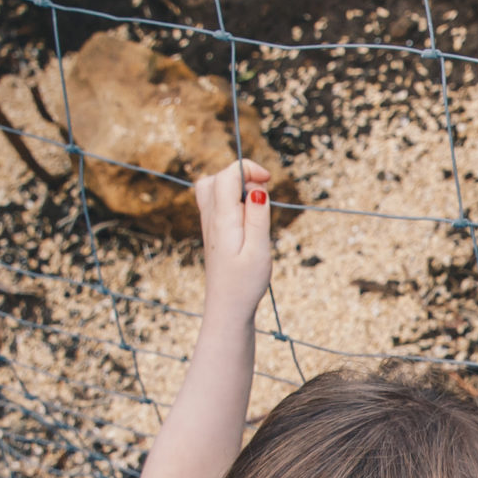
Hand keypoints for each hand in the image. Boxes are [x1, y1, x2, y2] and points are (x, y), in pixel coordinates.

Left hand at [194, 159, 272, 321]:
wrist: (227, 308)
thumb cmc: (245, 283)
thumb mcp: (258, 250)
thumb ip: (258, 216)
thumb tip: (257, 187)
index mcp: (222, 219)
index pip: (227, 175)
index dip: (248, 169)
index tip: (268, 181)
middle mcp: (211, 218)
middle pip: (215, 178)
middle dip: (240, 175)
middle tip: (261, 195)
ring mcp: (209, 226)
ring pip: (212, 189)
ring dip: (233, 188)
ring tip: (254, 206)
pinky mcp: (213, 234)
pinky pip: (215, 203)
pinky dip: (230, 200)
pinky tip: (246, 218)